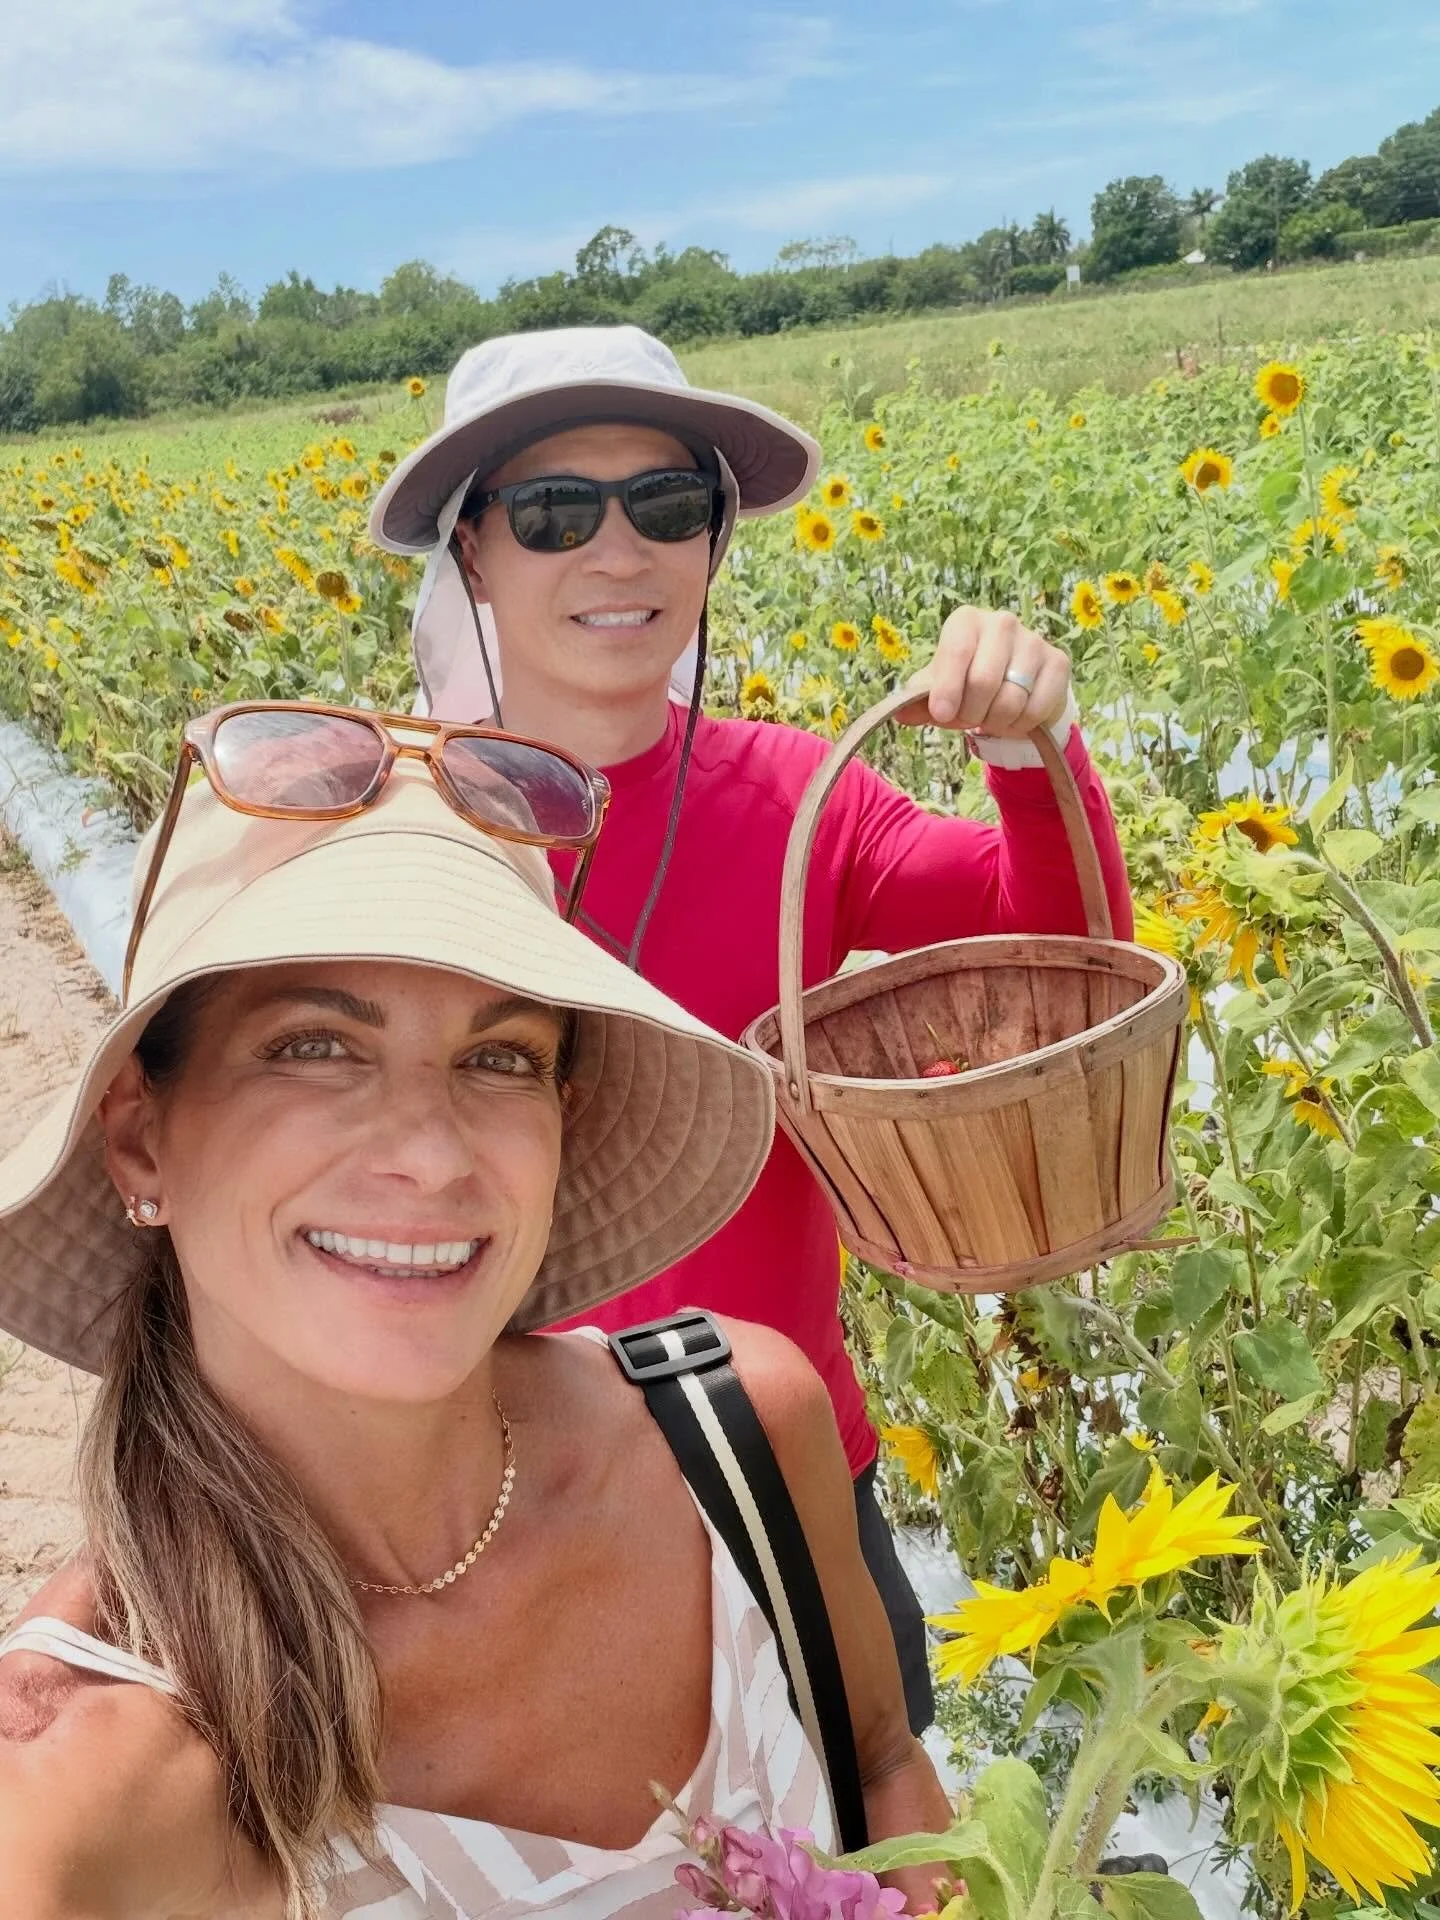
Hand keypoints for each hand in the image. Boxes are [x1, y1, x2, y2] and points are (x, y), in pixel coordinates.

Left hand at [904, 606, 1070, 735]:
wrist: (1014, 687)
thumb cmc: (967, 683)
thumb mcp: (938, 689)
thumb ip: (918, 700)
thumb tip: (901, 713)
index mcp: (965, 621)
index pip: (955, 652)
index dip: (947, 690)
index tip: (941, 714)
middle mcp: (1001, 622)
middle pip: (983, 681)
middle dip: (971, 713)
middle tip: (968, 718)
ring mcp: (1033, 640)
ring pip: (1010, 700)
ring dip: (995, 721)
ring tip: (990, 717)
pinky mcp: (1058, 662)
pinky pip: (1036, 708)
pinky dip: (1021, 724)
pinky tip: (1015, 717)